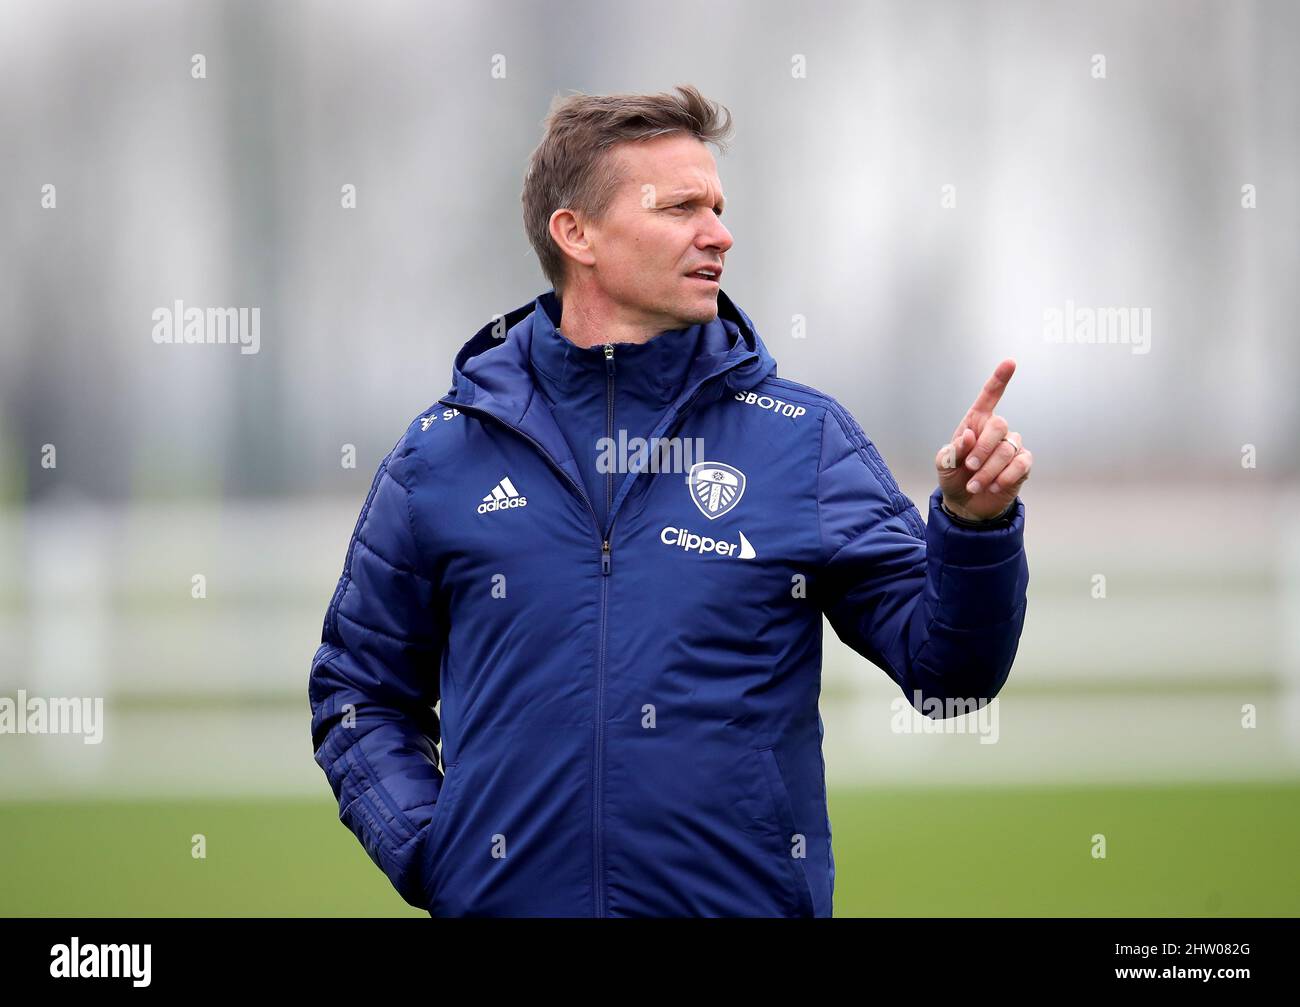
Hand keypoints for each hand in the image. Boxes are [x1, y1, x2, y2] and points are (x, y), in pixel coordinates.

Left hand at [935, 358, 1032, 520]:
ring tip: (975, 484)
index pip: (989, 397)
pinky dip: (1004, 477)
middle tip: (970, 467)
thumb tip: (968, 436)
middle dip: (983, 448)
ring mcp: (1011, 446)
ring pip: (1007, 449)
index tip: (1010, 362)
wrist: (967, 503)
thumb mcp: (943, 464)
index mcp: (975, 423)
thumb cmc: (954, 477)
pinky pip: (1020, 464)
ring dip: (988, 470)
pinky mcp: (1022, 464)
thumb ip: (952, 450)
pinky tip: (993, 486)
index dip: (1000, 379)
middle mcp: (996, 431)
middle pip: (999, 424)